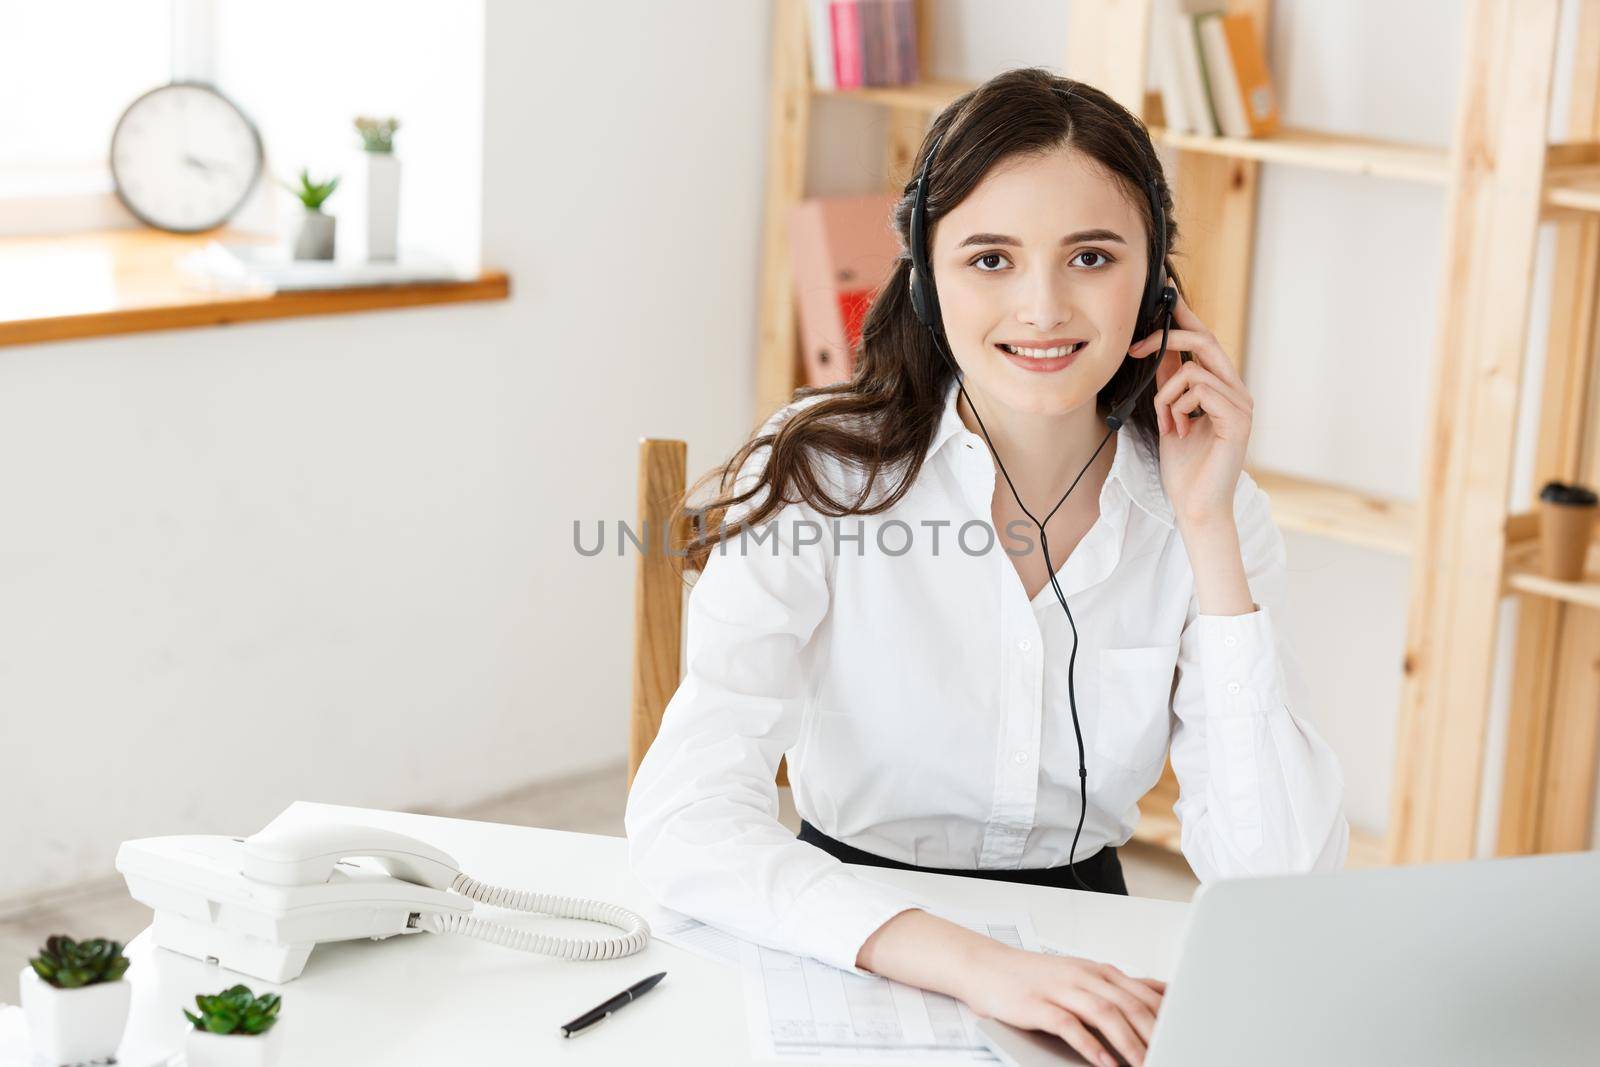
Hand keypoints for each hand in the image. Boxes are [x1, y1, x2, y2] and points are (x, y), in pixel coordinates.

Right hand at [959, 943, 1165, 1066]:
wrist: (986, 967)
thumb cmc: (1035, 977)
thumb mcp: (1083, 975)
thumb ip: (1121, 987)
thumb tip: (1164, 994)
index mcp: (1100, 971)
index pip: (1145, 996)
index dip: (1169, 1022)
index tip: (1185, 1042)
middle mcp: (1085, 976)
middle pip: (1130, 1005)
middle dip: (1156, 1036)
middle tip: (1172, 1055)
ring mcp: (1061, 989)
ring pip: (1105, 1014)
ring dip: (1129, 1044)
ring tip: (1144, 1066)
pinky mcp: (1037, 1005)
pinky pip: (1069, 1026)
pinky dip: (1090, 1045)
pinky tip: (1104, 1063)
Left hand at [1127, 289, 1252, 525]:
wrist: (1195, 505)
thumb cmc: (1184, 467)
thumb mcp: (1169, 415)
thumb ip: (1169, 384)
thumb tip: (1158, 351)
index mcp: (1221, 387)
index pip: (1204, 341)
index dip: (1185, 316)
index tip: (1164, 296)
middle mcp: (1235, 390)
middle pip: (1205, 340)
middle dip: (1167, 337)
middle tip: (1134, 348)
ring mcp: (1240, 404)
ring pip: (1194, 369)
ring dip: (1166, 395)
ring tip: (1167, 423)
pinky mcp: (1238, 419)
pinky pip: (1199, 390)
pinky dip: (1177, 408)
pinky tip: (1177, 431)